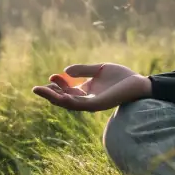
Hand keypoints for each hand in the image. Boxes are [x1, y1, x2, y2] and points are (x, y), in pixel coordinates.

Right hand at [32, 62, 151, 111]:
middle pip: (63, 98)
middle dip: (49, 94)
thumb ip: (83, 69)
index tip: (51, 76)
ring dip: (54, 98)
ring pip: (67, 103)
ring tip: (41, 90)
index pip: (66, 91)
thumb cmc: (122, 77)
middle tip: (35, 88)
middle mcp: (87, 99)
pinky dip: (67, 100)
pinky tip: (59, 96)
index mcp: (86, 91)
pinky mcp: (97, 104)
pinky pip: (78, 104)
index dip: (57, 85)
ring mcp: (91, 103)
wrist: (139, 83)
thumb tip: (65, 71)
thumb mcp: (100, 69)